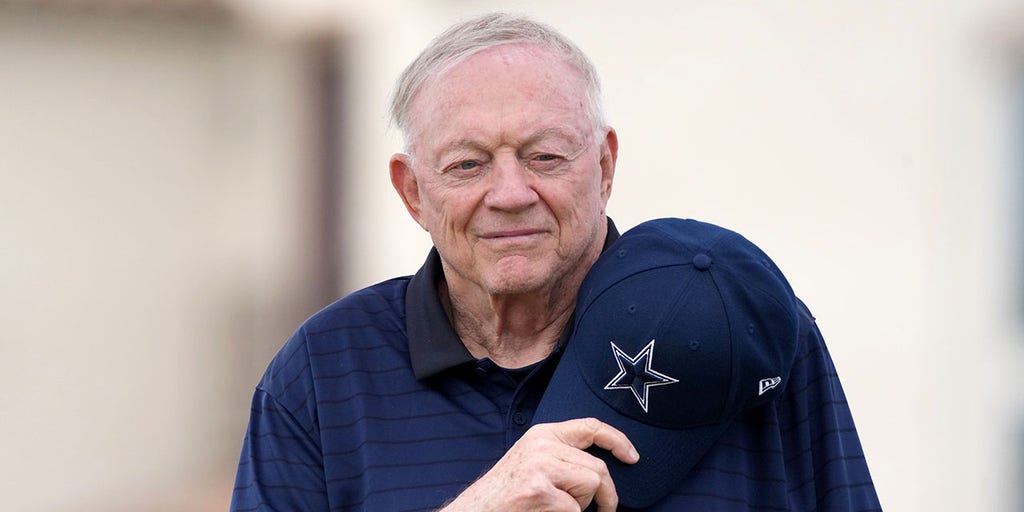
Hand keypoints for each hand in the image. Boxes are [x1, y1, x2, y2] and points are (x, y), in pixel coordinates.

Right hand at [440, 417, 638, 511]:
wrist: (477, 511)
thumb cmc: (508, 493)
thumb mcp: (534, 461)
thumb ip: (563, 455)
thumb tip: (602, 467)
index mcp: (543, 434)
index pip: (591, 426)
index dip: (617, 440)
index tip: (632, 457)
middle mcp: (542, 445)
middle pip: (597, 467)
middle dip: (605, 494)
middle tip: (603, 509)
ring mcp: (540, 466)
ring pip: (591, 485)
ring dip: (582, 506)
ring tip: (557, 507)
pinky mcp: (539, 489)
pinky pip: (575, 509)